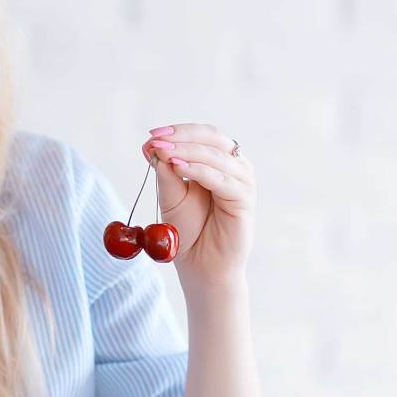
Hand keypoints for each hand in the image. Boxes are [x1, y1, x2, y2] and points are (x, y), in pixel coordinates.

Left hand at [141, 123, 254, 287]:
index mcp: (219, 161)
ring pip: (216, 156)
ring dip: (187, 151)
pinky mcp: (244, 200)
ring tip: (163, 153)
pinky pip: (221, 179)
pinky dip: (199, 171)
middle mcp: (235, 167)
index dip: (179, 131)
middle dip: (182, 136)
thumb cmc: (189, 230)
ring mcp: (242, 182)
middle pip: (212, 138)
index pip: (202, 135)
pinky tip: (179, 168)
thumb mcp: (171, 196)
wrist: (201, 265)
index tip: (152, 134)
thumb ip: (165, 171)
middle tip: (157, 140)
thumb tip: (151, 145)